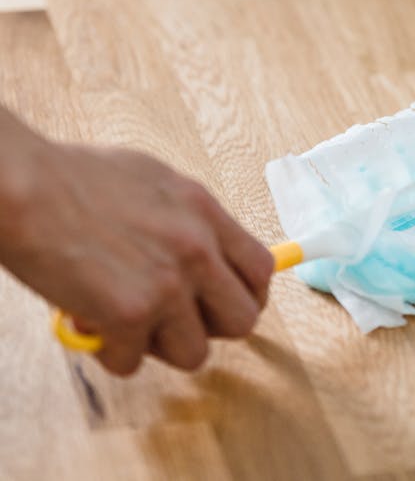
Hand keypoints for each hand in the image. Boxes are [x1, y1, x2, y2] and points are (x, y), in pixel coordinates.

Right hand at [0, 128, 273, 375]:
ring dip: (159, 346)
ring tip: (126, 319)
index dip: (244, 294)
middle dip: (209, 327)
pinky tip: (91, 321)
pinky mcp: (130, 316)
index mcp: (205, 211)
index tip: (222, 303)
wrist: (28, 188)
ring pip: (194, 354)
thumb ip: (186, 218)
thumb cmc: (75, 177)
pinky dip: (111, 352)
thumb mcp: (154, 181)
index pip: (260, 270)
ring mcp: (167, 284)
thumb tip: (207, 250)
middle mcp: (197, 249)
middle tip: (175, 321)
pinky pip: (133, 363)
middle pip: (242, 320)